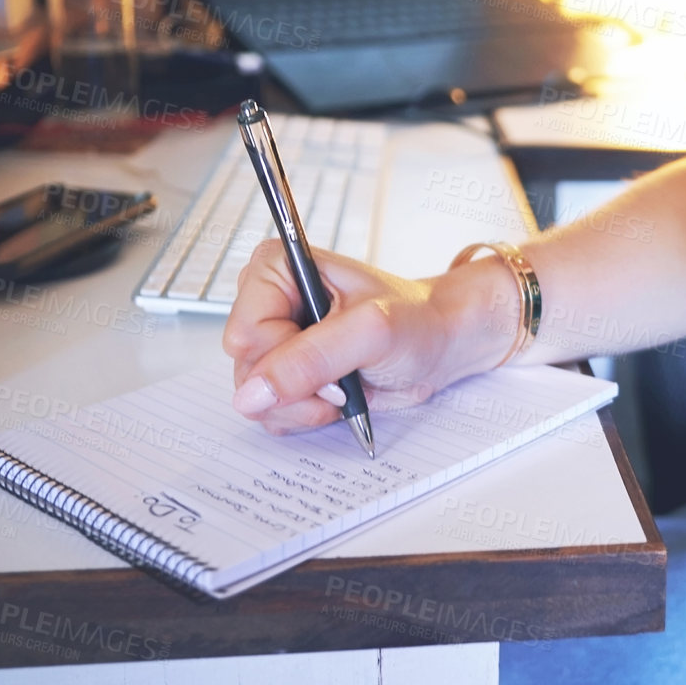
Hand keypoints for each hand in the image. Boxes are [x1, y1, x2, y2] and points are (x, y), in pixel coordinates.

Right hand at [222, 240, 498, 435]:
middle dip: (296, 388)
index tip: (332, 361)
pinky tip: (337, 398)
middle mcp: (269, 302)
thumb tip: (252, 392)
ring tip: (343, 389)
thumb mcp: (370, 332)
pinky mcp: (287, 372)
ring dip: (302, 406)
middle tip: (342, 381)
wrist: (440, 343)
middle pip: (245, 369)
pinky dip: (305, 414)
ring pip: (255, 397)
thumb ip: (311, 358)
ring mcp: (276, 340)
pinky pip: (271, 410)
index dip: (285, 360)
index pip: (244, 334)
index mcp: (278, 270)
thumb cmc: (416, 321)